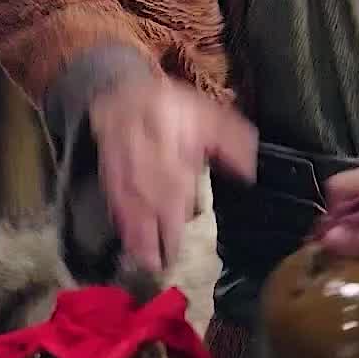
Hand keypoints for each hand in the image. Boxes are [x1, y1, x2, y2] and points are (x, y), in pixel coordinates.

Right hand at [89, 73, 256, 272]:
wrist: (124, 89)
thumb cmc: (175, 107)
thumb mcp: (211, 116)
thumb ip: (232, 144)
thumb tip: (248, 174)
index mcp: (176, 155)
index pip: (177, 195)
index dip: (175, 221)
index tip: (179, 243)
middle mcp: (150, 168)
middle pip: (153, 208)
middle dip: (156, 239)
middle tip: (160, 268)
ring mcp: (127, 172)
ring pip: (132, 209)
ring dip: (136, 237)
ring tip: (142, 262)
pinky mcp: (109, 172)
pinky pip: (114, 200)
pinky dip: (119, 220)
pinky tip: (125, 236)